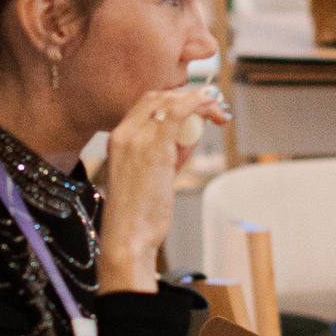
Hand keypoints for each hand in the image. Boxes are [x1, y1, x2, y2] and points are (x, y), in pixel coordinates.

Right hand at [97, 84, 230, 292]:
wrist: (127, 237)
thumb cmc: (139, 214)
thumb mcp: (149, 176)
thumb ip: (165, 154)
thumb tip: (186, 139)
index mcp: (117, 139)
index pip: (146, 104)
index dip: (173, 100)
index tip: (195, 108)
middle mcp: (124, 134)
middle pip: (159, 98)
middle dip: (189, 98)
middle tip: (213, 110)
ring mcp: (137, 140)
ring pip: (171, 102)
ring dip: (200, 103)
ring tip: (219, 115)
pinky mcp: (154, 150)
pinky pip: (179, 113)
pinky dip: (199, 104)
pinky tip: (214, 108)